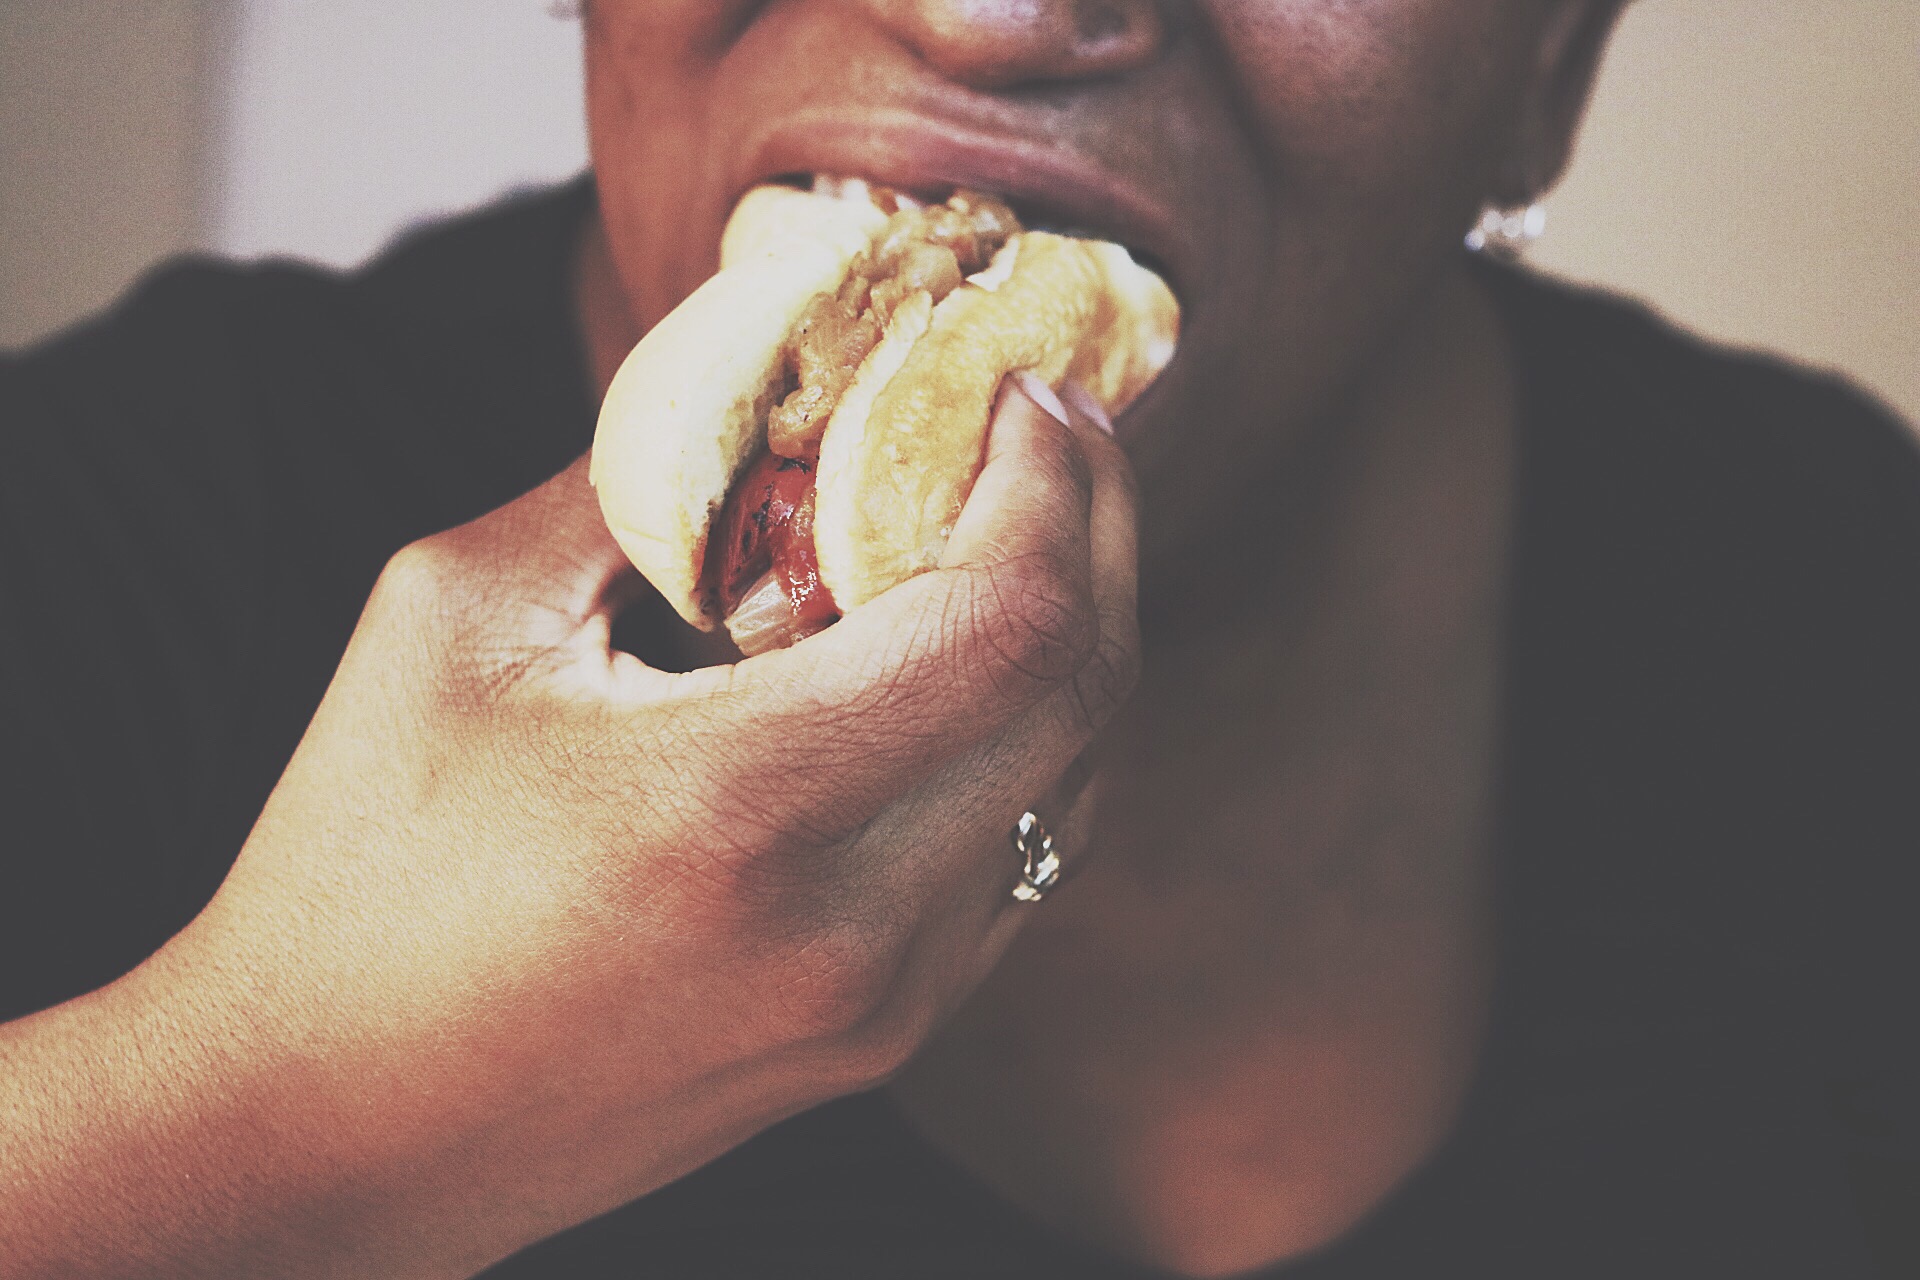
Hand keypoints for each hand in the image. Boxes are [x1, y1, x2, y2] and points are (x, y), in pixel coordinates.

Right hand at [0, 376, 1136, 1278]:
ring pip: (1076, 783)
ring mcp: (883, 1004)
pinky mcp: (882, 1040)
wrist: (333, 1129)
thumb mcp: (457, 625)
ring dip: (1074, 636)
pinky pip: (1022, 862)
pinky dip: (1032, 742)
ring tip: (1019, 531)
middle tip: (1049, 430)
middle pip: (1082, 695)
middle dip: (1092, 533)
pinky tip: (973, 669)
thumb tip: (756, 394)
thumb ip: (626, 488)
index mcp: (734, 808)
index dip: (1050, 485)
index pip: (1007, 624)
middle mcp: (847, 926)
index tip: (1023, 390)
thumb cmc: (359, 870)